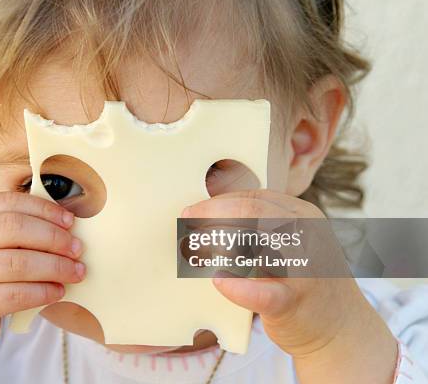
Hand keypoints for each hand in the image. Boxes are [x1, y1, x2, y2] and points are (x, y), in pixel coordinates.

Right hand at [0, 191, 85, 382]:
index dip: (45, 210)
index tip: (70, 221)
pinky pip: (17, 294)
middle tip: (77, 248)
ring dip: (56, 267)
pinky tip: (58, 291)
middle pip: (16, 229)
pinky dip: (44, 292)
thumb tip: (64, 220)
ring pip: (19, 263)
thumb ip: (9, 226)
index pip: (9, 202)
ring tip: (76, 272)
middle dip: (54, 238)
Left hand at [181, 190, 397, 383]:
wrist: (341, 331)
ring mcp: (304, 268)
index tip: (192, 210)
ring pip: (254, 242)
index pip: (253, 197)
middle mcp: (307, 235)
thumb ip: (260, 228)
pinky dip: (235, 286)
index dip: (218, 202)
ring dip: (216, 242)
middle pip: (251, 212)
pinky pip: (261, 290)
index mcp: (303, 216)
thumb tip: (210, 216)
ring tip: (194, 247)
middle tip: (186, 221)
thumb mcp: (292, 243)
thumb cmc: (304, 284)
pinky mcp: (294, 301)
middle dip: (211, 213)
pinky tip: (218, 280)